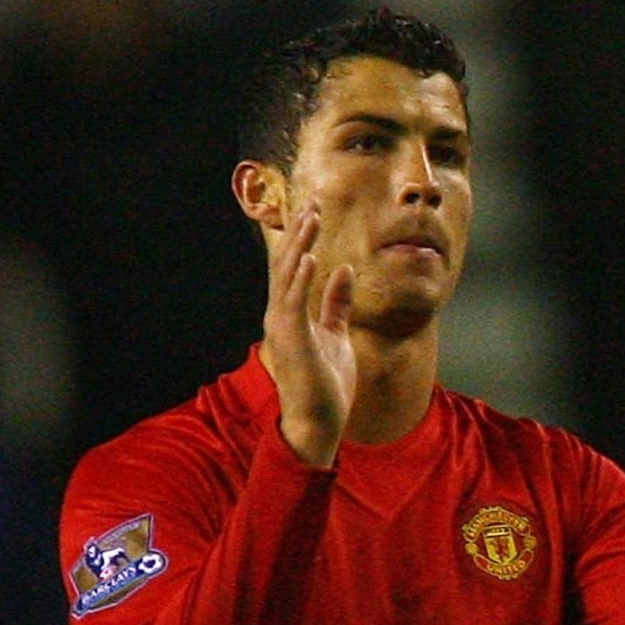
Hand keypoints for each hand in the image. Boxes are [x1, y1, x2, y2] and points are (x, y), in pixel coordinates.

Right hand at [260, 198, 354, 467]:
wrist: (318, 423)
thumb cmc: (326, 384)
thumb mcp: (337, 335)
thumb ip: (336, 304)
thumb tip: (344, 271)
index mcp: (291, 314)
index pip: (293, 267)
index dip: (302, 238)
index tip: (314, 210)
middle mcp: (280, 315)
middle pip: (286, 264)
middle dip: (299, 232)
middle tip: (312, 202)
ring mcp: (283, 327)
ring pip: (287, 276)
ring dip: (299, 246)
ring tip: (311, 219)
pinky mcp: (292, 340)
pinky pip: (293, 303)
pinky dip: (300, 279)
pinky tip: (308, 257)